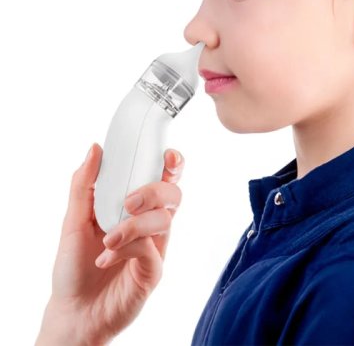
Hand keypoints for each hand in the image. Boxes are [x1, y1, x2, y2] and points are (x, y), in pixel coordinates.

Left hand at [36, 144, 183, 344]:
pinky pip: (150, 249)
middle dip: (154, 190)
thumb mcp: (73, 220)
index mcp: (136, 207)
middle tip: (129, 202)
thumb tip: (95, 149)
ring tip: (108, 240)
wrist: (73, 311)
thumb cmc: (75, 266)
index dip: (172, 163)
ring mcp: (155, 246)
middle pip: (173, 193)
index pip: (163, 178)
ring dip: (133, 225)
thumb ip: (83, 185)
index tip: (167, 155)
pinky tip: (106, 257)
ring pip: (163, 219)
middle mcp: (150, 223)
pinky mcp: (154, 269)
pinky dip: (126, 248)